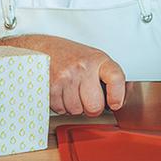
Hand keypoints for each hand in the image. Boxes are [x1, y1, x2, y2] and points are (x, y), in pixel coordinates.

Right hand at [2, 35, 125, 115]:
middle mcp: (82, 67)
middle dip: (92, 108)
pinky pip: (61, 110)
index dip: (117, 95)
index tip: (115, 104)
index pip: (115, 78)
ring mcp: (65, 77)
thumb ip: (106, 78)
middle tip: (88, 99)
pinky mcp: (51, 87)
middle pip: (94, 106)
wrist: (43, 49)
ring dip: (74, 106)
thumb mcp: (93, 59)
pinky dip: (61, 106)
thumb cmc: (70, 56)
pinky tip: (61, 92)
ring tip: (71, 90)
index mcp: (97, 60)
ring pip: (76, 111)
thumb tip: (115, 102)